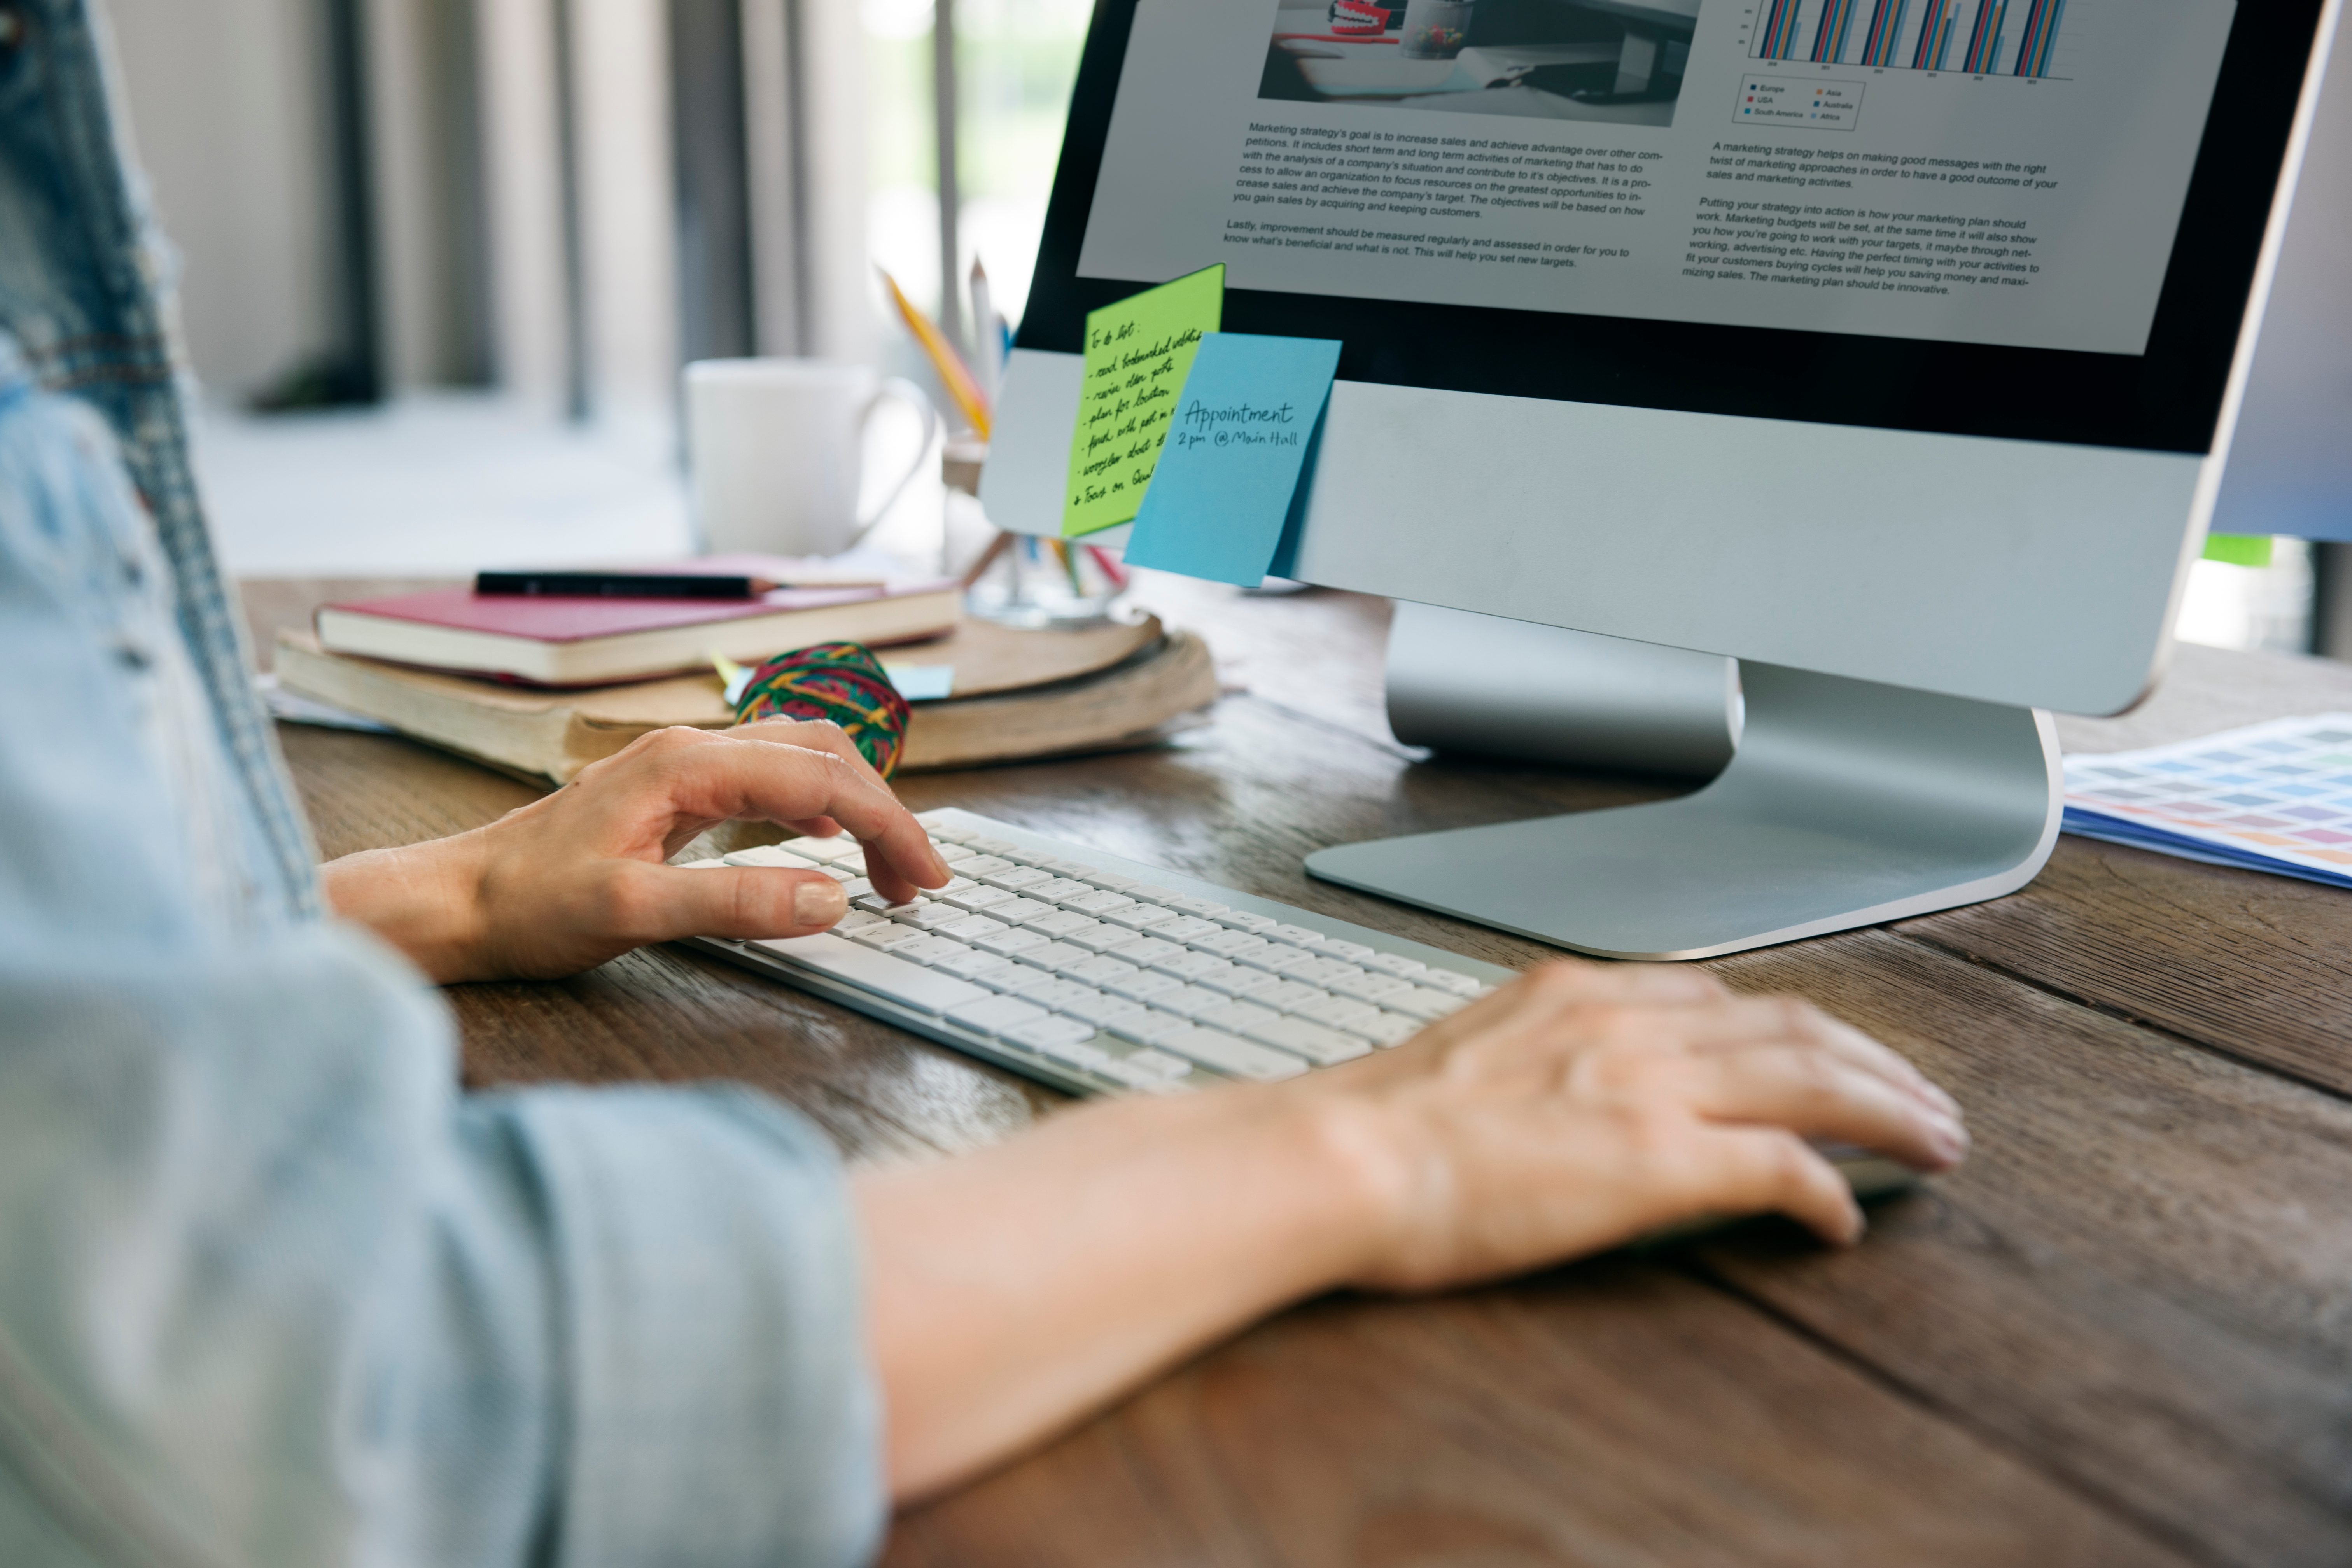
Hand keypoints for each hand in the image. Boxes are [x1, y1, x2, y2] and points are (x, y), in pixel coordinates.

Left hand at [322, 720, 949, 981]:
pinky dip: (816, 805)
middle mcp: (690, 749)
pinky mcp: (674, 792)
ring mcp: (681, 766)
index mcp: (688, 764)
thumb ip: (736, 901)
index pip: (821, 778)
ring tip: (886, 870)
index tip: (926, 877)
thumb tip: (831, 897)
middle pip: (822, 754)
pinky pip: (767, 778)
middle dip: (884, 812)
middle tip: (921, 881)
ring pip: (799, 759)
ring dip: (855, 806)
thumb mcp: (633, 913)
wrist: (455, 901)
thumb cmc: (528, 906)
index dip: (887, 826)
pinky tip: (824, 840)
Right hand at [1305, 959, 1965, 1288]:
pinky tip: (1844, 1222)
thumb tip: (1555, 1098)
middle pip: (1790, 1023)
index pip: (1716, 995)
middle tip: (1923, 1097)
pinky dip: (1828, 1190)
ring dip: (1889, 1109)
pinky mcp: (1657, 1159)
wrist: (1339, 1155)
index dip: (1788, 1026)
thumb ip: (1532, 1058)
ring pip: (1813, 1076)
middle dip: (1871, 1058)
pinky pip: (1783, 1165)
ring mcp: (1646, 1085)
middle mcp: (1623, 1020)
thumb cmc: (1376, 1126)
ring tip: (1935, 1142)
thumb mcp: (1466, 1060)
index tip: (1822, 1052)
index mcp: (1574, 992)